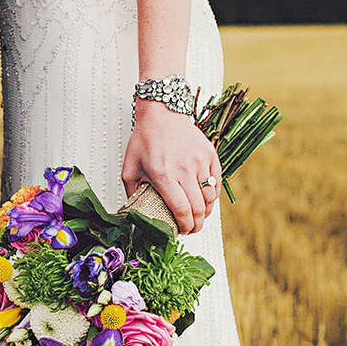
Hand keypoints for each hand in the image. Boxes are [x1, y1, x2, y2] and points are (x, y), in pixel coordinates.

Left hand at [122, 99, 220, 234]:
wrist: (161, 113)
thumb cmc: (144, 140)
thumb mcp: (129, 168)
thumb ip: (132, 193)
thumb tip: (134, 214)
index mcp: (163, 176)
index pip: (181, 209)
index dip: (185, 226)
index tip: (183, 232)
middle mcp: (184, 169)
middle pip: (199, 208)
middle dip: (197, 225)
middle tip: (193, 229)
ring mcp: (199, 161)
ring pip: (211, 196)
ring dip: (207, 211)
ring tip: (199, 215)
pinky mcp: (209, 154)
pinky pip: (217, 181)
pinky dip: (213, 194)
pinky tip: (206, 199)